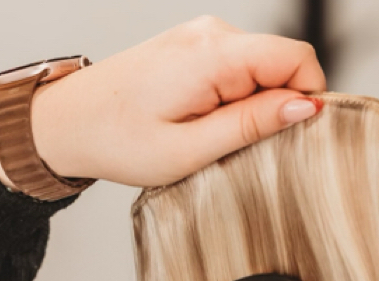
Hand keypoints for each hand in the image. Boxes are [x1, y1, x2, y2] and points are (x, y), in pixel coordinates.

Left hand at [28, 16, 325, 187]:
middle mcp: (211, 33)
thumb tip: (305, 107)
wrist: (69, 122)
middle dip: (278, 107)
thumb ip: (251, 125)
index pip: (296, 58)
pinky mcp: (194, 47)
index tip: (295, 136)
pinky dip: (235, 99)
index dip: (309, 98)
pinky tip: (205, 124)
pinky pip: (238, 69)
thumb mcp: (190, 149)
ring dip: (254, 106)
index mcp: (213, 55)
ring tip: (214, 138)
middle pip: (282, 63)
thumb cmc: (118, 141)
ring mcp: (202, 36)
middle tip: (242, 147)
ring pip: (261, 68)